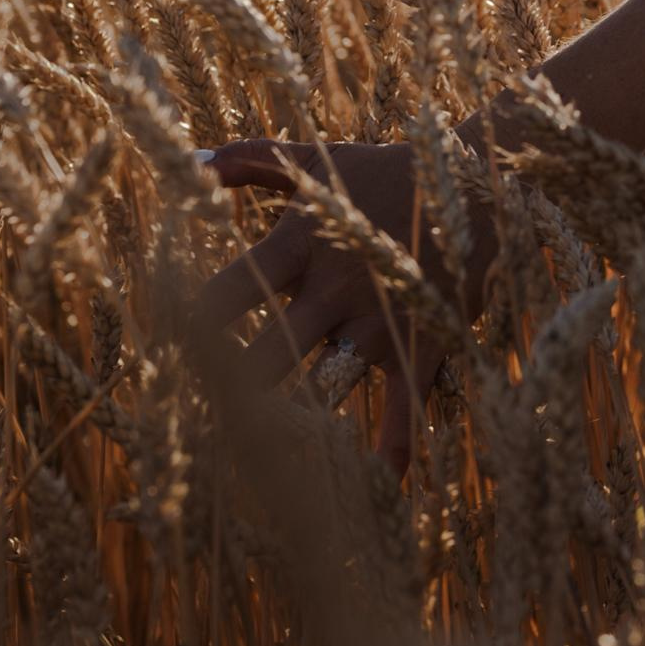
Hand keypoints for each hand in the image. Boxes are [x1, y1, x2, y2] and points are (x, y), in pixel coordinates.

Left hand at [193, 138, 478, 463]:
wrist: (480, 180)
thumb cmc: (387, 171)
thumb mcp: (317, 160)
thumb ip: (249, 160)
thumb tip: (187, 161)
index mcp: (300, 243)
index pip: (230, 290)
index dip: (193, 324)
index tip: (165, 356)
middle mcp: (334, 287)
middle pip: (269, 352)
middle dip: (232, 390)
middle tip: (199, 426)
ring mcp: (380, 318)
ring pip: (328, 383)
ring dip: (297, 427)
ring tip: (259, 466)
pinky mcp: (423, 339)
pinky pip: (406, 402)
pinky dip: (393, 445)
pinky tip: (374, 486)